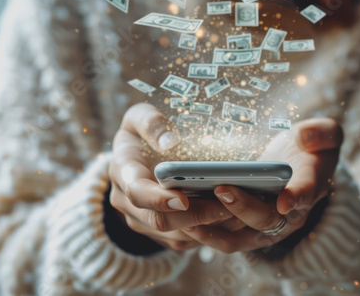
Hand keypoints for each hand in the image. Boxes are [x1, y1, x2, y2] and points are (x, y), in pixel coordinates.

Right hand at [108, 103, 234, 250]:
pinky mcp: (158, 232)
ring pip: (175, 236)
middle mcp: (127, 202)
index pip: (137, 192)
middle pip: (159, 221)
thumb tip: (169, 140)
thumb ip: (150, 122)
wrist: (131, 159)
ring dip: (205, 229)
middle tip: (226, 207)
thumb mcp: (139, 117)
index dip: (158, 199)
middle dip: (194, 216)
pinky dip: (208, 235)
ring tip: (236, 216)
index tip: (183, 199)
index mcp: (123, 172)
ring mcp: (142, 220)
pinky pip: (183, 242)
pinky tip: (231, 221)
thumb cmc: (141, 134)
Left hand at [181, 118, 342, 252]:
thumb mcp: (326, 135)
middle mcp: (288, 216)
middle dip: (243, 207)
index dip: (296, 198)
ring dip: (216, 230)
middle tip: (221, 189)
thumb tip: (307, 136)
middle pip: (265, 220)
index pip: (306, 193)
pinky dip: (206, 233)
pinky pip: (225, 239)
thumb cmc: (309, 150)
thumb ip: (324, 133)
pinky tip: (185, 221)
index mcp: (310, 189)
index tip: (284, 200)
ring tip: (191, 215)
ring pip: (240, 238)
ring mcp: (265, 228)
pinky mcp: (246, 232)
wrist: (299, 170)